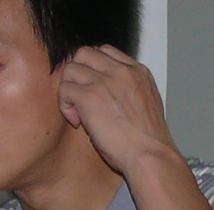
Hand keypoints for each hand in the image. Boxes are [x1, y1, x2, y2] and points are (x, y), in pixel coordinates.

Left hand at [57, 45, 174, 176]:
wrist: (148, 154)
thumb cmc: (147, 141)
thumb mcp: (146, 104)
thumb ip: (130, 92)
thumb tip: (110, 98)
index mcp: (137, 71)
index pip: (105, 51)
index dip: (93, 68)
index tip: (93, 88)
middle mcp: (121, 71)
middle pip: (84, 53)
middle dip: (77, 74)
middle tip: (80, 98)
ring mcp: (105, 81)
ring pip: (71, 69)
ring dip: (68, 89)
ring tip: (77, 112)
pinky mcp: (90, 97)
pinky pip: (65, 89)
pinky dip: (65, 105)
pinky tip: (76, 121)